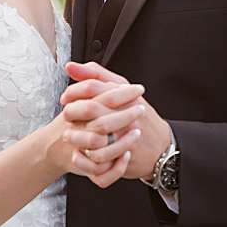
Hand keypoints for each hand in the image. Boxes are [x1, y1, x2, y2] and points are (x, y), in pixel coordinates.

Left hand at [60, 62, 170, 182]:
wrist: (161, 146)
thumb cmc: (138, 114)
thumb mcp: (121, 89)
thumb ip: (96, 75)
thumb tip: (70, 66)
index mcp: (124, 96)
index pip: (93, 87)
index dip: (73, 92)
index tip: (65, 98)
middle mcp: (125, 115)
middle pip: (91, 109)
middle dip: (72, 113)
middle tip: (65, 116)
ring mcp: (126, 137)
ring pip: (94, 137)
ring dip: (77, 138)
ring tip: (69, 136)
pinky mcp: (124, 157)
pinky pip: (100, 161)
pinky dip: (86, 160)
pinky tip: (79, 154)